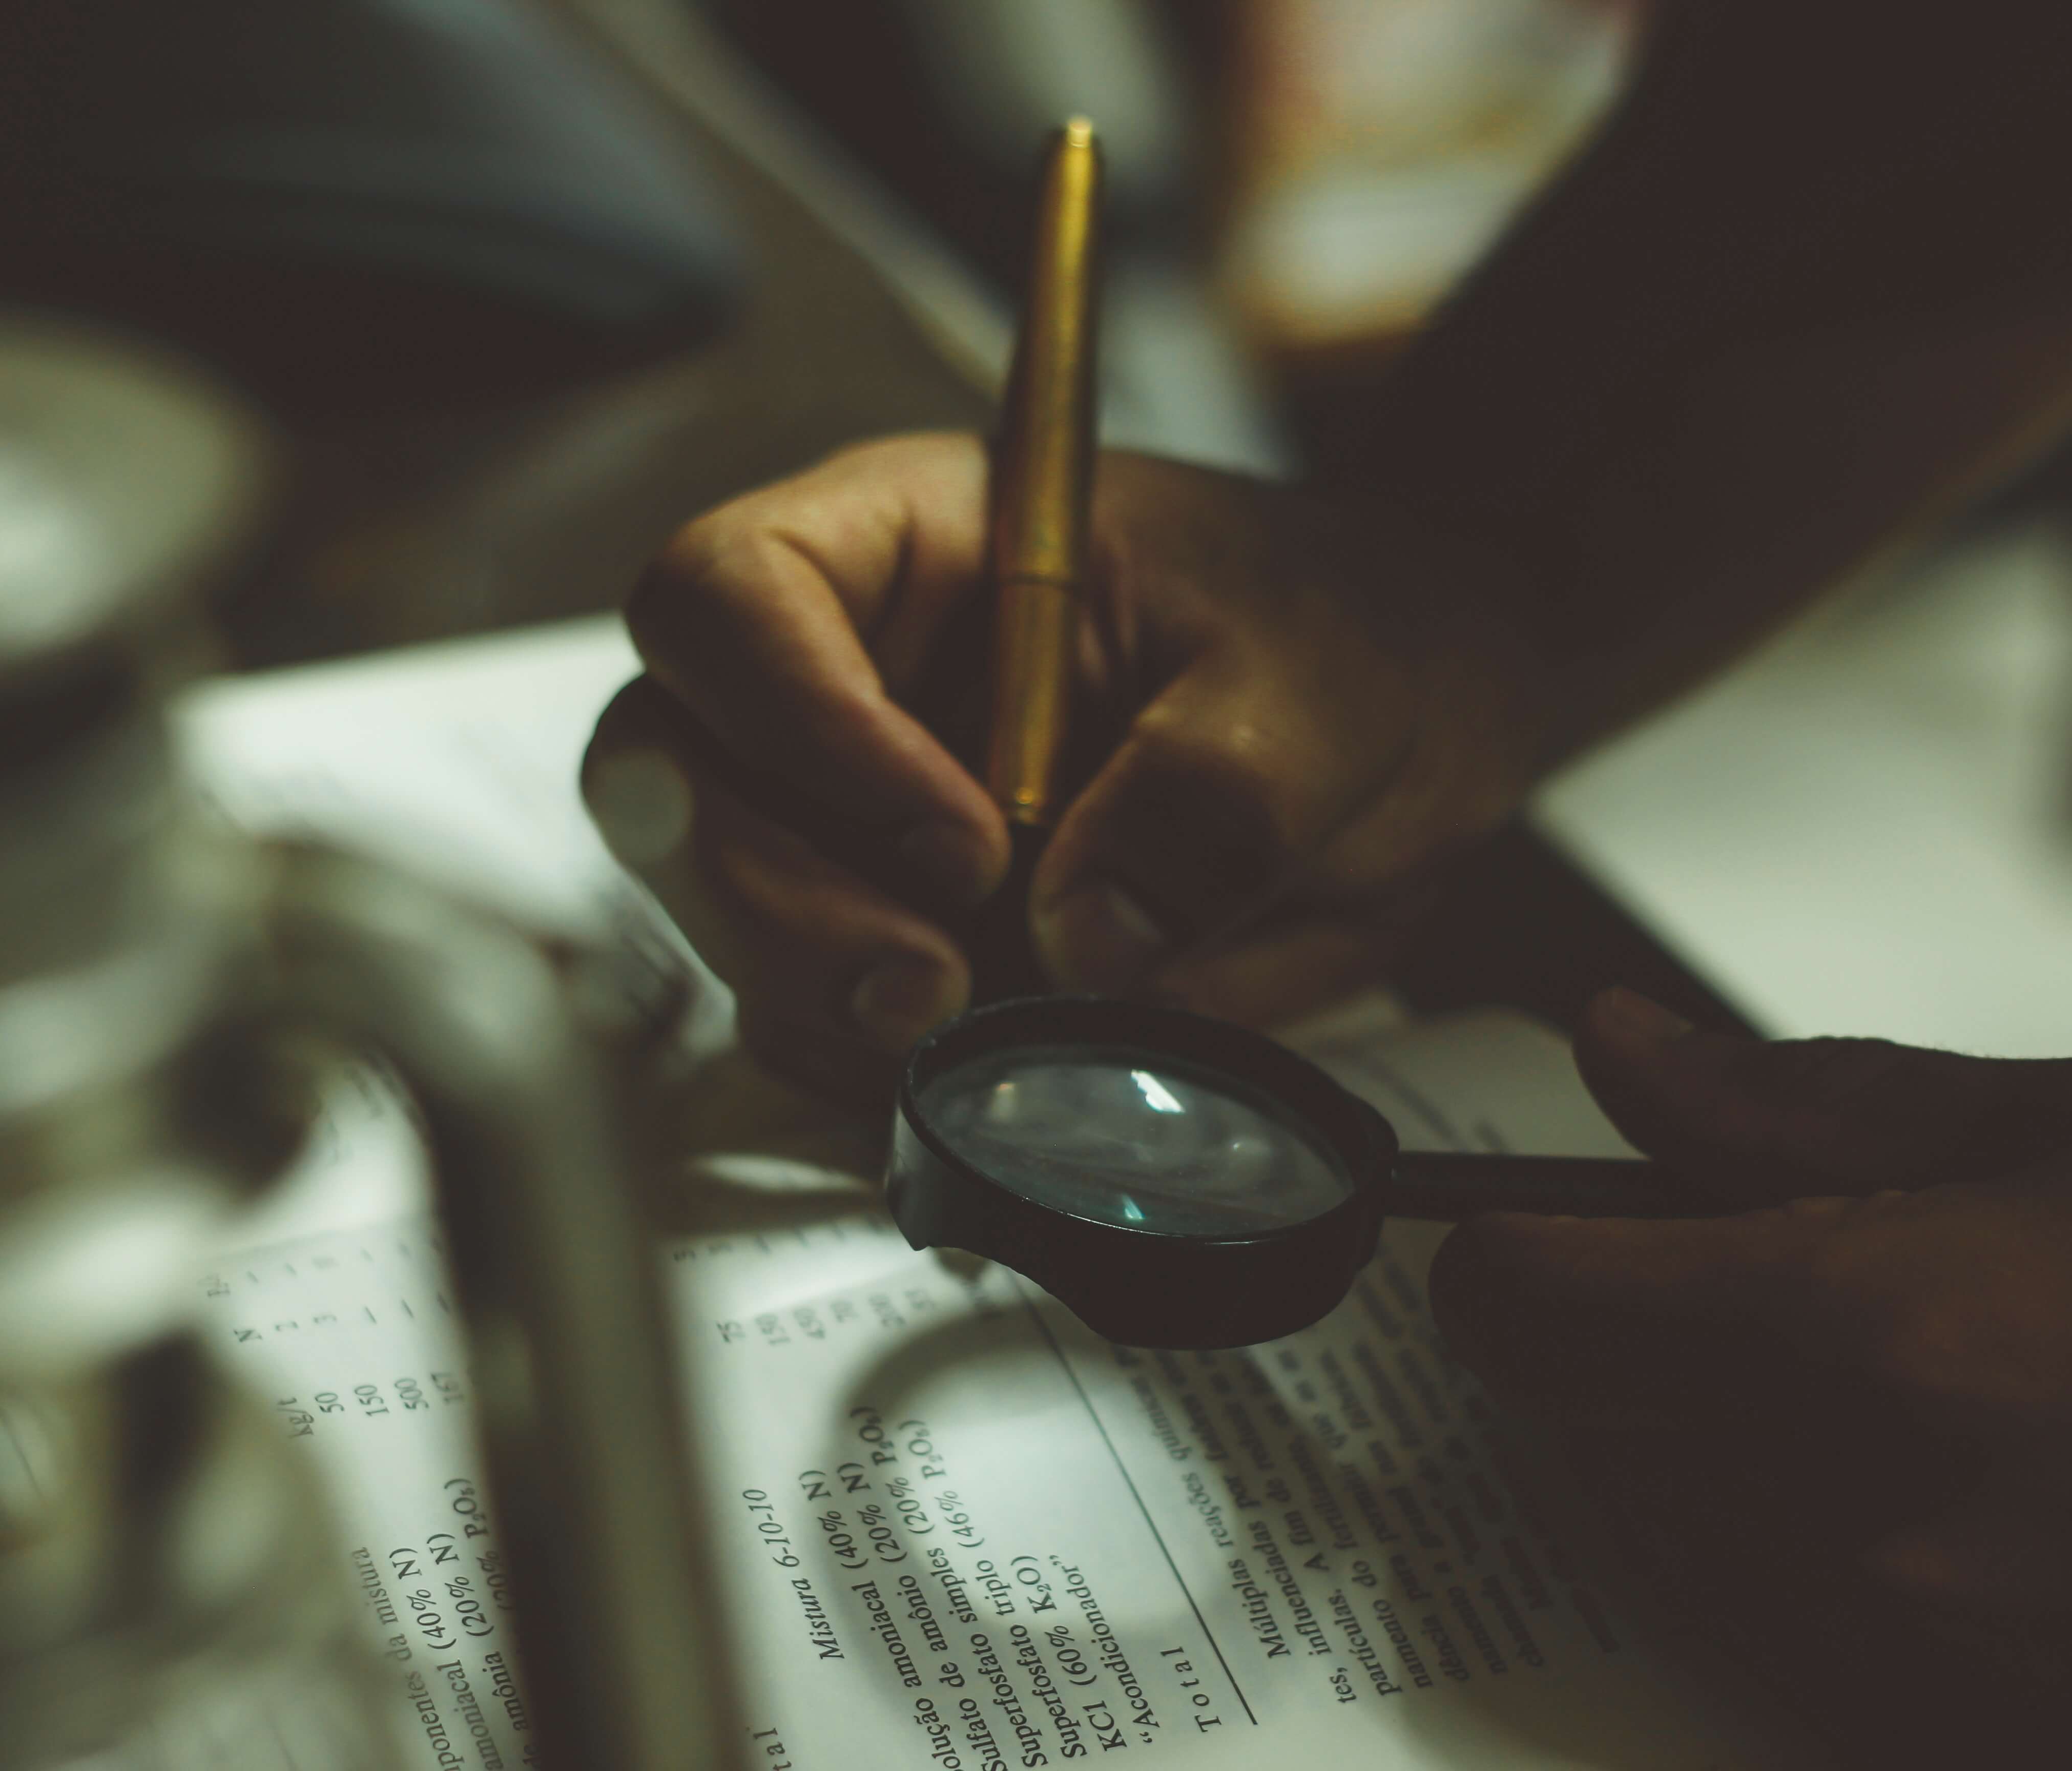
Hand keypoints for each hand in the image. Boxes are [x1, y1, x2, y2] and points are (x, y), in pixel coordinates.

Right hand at [583, 433, 1553, 1098]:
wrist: (1402, 725)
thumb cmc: (1346, 641)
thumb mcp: (1320, 690)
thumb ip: (1213, 795)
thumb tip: (1087, 937)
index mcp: (916, 541)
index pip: (731, 595)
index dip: (793, 722)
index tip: (958, 842)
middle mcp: (846, 670)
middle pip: (669, 767)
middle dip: (771, 899)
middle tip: (928, 985)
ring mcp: (847, 808)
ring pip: (711, 906)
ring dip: (811, 996)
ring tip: (971, 1032)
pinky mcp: (888, 929)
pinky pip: (803, 1011)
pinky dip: (861, 1066)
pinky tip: (975, 1071)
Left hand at [1431, 990, 2071, 1763]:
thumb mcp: (2070, 1133)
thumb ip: (1806, 1107)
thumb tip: (1625, 1052)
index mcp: (1871, 1326)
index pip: (1541, 1298)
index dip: (1496, 1252)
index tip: (1511, 1228)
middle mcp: (1867, 1499)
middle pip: (1586, 1415)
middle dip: (1608, 1335)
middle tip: (1717, 1273)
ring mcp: (1924, 1630)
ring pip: (1685, 1516)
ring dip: (1711, 1432)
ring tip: (1880, 1365)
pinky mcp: (1980, 1714)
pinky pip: (1803, 1611)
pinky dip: (1812, 1529)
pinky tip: (1941, 1466)